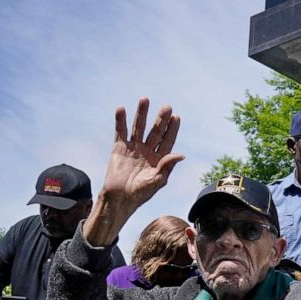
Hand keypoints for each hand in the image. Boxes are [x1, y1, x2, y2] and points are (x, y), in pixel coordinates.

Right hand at [101, 98, 182, 217]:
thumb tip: (181, 154)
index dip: (172, 129)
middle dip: (161, 119)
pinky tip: (121, 109)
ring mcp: (133, 148)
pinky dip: (120, 120)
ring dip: (141, 114)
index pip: (168, 140)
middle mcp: (147, 151)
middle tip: (167, 107)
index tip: (177, 117)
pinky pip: (120, 131)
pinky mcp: (119, 148)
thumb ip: (167, 166)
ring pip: (139, 127)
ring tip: (145, 100)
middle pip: (155, 131)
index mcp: (159, 159)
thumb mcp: (157, 181)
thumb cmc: (140, 193)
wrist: (120, 198)